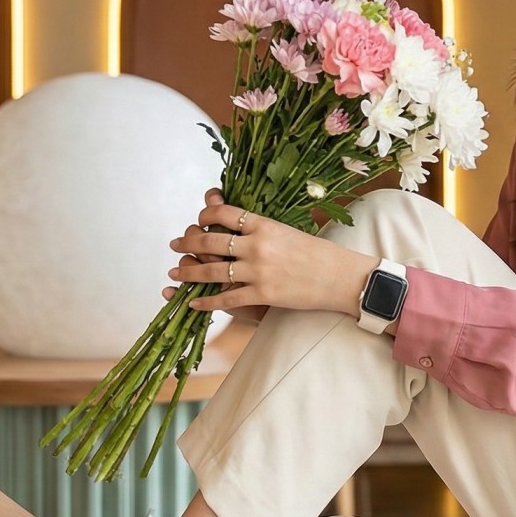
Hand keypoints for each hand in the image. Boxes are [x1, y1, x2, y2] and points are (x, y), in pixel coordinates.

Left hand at [163, 189, 377, 320]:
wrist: (341, 276)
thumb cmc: (319, 253)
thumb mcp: (289, 230)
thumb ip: (263, 228)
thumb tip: (239, 224)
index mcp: (265, 224)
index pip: (224, 214)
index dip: (205, 215)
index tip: (198, 220)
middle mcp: (257, 245)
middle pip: (210, 241)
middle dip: (187, 243)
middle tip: (175, 245)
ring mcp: (258, 271)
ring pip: (211, 270)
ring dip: (188, 273)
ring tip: (174, 273)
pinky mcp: (263, 294)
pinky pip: (227, 298)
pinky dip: (207, 301)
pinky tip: (194, 302)